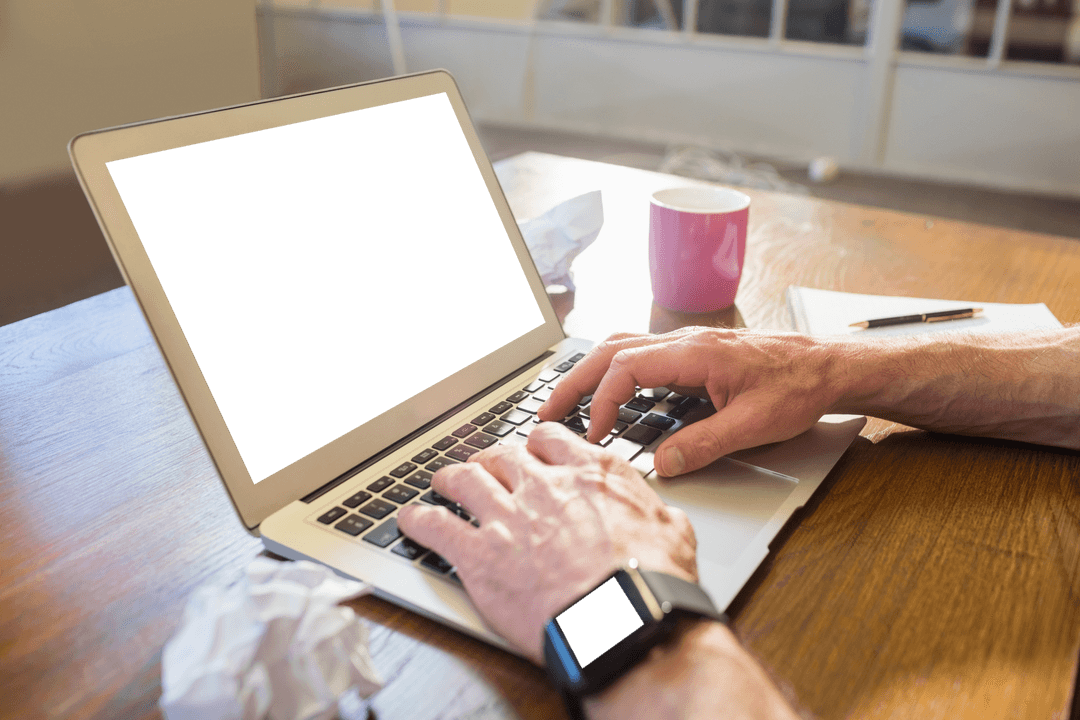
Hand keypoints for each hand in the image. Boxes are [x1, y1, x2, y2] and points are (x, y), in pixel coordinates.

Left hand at [396, 422, 697, 663]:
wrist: (621, 623)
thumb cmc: (651, 583)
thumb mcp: (672, 532)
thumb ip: (654, 511)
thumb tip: (659, 513)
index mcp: (590, 474)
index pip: (549, 440)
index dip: (534, 446)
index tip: (531, 453)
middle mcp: (543, 486)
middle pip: (502, 455)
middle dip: (491, 460)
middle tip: (485, 468)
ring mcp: (506, 518)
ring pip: (463, 480)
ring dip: (450, 478)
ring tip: (442, 482)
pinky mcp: (478, 555)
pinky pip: (435, 525)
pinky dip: (418, 519)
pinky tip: (409, 519)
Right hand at [538, 328, 840, 476]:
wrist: (829, 366)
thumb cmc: (799, 387)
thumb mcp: (753, 426)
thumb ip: (704, 446)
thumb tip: (663, 466)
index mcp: (695, 354)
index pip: (625, 367)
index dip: (601, 401)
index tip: (594, 433)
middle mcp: (685, 342)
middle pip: (611, 350)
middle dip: (574, 380)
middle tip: (547, 410)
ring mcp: (688, 344)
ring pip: (622, 346)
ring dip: (591, 371)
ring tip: (567, 399)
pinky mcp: (694, 353)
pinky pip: (640, 352)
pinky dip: (614, 370)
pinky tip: (610, 391)